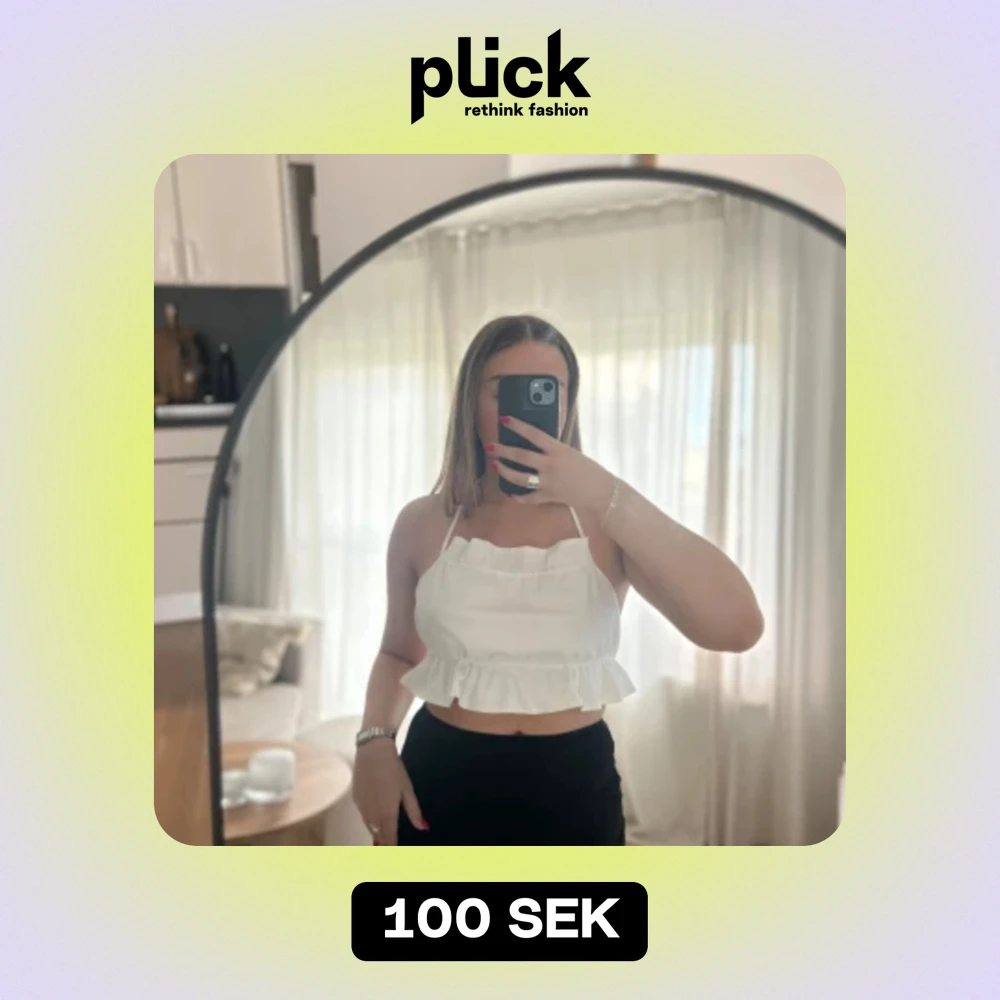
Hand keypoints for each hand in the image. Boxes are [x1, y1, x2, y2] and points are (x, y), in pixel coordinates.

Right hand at [351, 738, 427, 844]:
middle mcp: (372, 814)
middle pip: (377, 835)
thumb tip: (423, 828)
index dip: (392, 847)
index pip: (389, 837)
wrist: (372, 751)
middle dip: (383, 842)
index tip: (396, 855)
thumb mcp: (407, 789)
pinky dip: (369, 821)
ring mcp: (361, 807)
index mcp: (387, 813)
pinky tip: (374, 820)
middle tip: (390, 848)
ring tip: (382, 840)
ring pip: (369, 827)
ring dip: (376, 833)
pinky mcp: (355, 799)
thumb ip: (414, 810)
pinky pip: (363, 816)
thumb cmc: (393, 769)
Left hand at [488, 415, 616, 515]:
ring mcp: (547, 483)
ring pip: (519, 477)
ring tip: (495, 465)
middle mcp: (550, 466)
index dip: (517, 426)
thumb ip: (553, 449)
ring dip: (504, 471)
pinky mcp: (548, 497)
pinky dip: (517, 496)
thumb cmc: (589, 469)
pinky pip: (528, 497)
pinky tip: (509, 493)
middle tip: (489, 446)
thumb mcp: (571, 452)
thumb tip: (535, 443)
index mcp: (558, 450)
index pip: (534, 434)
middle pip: (521, 456)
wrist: (600, 492)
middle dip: (502, 451)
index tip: (504, 419)